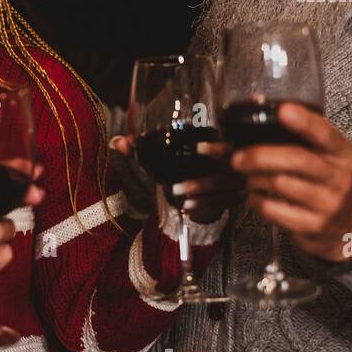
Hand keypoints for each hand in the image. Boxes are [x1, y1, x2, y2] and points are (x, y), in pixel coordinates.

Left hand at [110, 134, 241, 223]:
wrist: (210, 179)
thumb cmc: (187, 159)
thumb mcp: (169, 152)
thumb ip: (143, 148)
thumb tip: (117, 141)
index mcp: (221, 145)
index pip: (226, 146)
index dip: (214, 147)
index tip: (197, 148)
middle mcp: (232, 165)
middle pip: (223, 174)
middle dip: (201, 183)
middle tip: (174, 189)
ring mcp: (234, 183)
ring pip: (220, 192)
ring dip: (198, 195)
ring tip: (177, 198)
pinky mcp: (231, 198)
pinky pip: (218, 204)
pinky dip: (201, 207)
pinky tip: (185, 209)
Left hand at [229, 102, 351, 260]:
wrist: (348, 225)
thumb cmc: (328, 182)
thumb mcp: (328, 157)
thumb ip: (303, 137)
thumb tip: (258, 107)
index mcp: (344, 154)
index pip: (326, 134)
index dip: (304, 122)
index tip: (283, 110)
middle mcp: (340, 178)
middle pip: (297, 160)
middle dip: (260, 155)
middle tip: (237, 157)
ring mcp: (329, 204)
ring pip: (281, 185)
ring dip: (255, 178)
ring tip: (246, 175)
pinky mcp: (314, 226)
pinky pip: (276, 211)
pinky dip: (258, 202)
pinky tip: (254, 196)